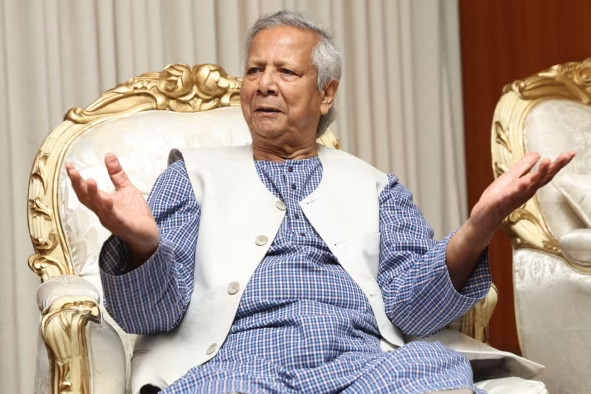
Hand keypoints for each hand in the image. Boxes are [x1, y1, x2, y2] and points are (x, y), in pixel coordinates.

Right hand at [66, 153, 159, 267]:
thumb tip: (109, 154)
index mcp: (102, 202)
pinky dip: (111, 210)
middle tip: (72, 171)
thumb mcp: (126, 189)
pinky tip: (109, 202)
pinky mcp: (124, 226)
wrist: (148, 234)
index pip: (85, 190)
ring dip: (93, 195)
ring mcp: (112, 219)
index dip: (76, 178)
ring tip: (90, 180)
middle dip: (78, 184)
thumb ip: (116, 174)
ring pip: (99, 207)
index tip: (68, 165)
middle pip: (86, 198)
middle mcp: (103, 211)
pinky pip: (116, 218)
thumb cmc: (135, 213)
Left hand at [470, 150, 575, 236]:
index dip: (559, 163)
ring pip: (532, 184)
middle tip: (569, 155)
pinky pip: (514, 192)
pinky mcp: (505, 199)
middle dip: (557, 166)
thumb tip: (537, 153)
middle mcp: (527, 190)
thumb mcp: (513, 176)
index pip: (547, 173)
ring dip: (540, 173)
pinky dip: (520, 186)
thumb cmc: (499, 196)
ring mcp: (517, 195)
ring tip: (548, 161)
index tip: (571, 153)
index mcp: (529, 184)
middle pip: (545, 177)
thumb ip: (524, 166)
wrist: (486, 213)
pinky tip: (525, 180)